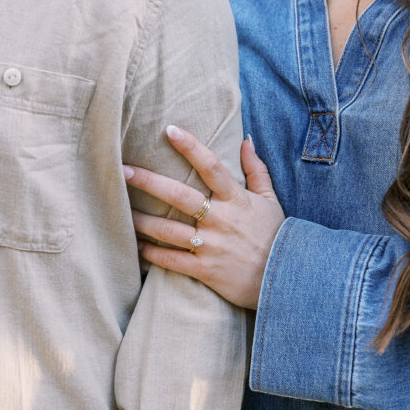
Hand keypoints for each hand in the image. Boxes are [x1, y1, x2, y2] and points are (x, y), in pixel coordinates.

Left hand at [123, 127, 284, 309]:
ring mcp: (211, 246)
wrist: (288, 279)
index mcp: (236, 200)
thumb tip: (245, 139)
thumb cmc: (276, 236)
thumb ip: (256, 170)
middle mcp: (220, 220)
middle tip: (123, 170)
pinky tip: (137, 245)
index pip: (211, 166)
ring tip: (121, 210)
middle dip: (148, 182)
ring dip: (141, 220)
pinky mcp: (205, 270)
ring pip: (168, 231)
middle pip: (179, 196)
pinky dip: (151, 254)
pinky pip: (171, 260)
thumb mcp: (270, 200)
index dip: (190, 146)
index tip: (169, 130)